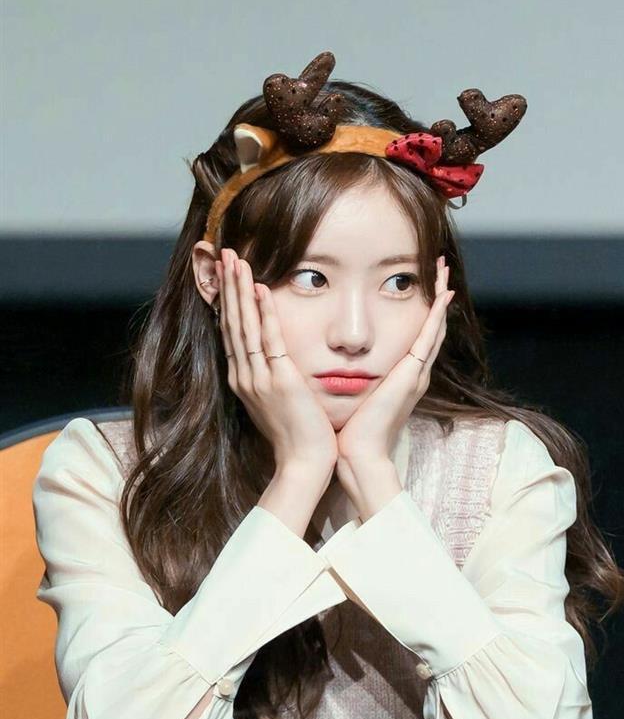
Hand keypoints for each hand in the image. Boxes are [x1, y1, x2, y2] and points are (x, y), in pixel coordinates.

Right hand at [216, 248, 337, 473]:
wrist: (303, 464)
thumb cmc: (297, 435)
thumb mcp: (276, 401)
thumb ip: (270, 378)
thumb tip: (271, 360)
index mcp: (243, 380)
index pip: (231, 332)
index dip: (227, 301)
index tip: (226, 274)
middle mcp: (244, 376)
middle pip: (232, 322)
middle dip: (227, 286)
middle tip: (224, 254)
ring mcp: (259, 379)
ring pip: (245, 326)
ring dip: (239, 291)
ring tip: (235, 261)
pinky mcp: (279, 381)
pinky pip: (269, 340)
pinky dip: (263, 313)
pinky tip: (259, 290)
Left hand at [336, 255, 453, 469]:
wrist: (358, 455)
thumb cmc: (351, 432)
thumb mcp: (355, 399)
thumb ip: (354, 382)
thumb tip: (338, 368)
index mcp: (401, 379)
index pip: (416, 338)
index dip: (423, 313)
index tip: (425, 288)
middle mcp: (414, 374)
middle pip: (431, 327)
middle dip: (437, 297)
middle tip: (442, 268)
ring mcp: (416, 374)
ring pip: (434, 327)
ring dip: (441, 298)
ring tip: (445, 270)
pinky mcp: (411, 375)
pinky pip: (428, 338)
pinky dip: (437, 316)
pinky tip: (442, 295)